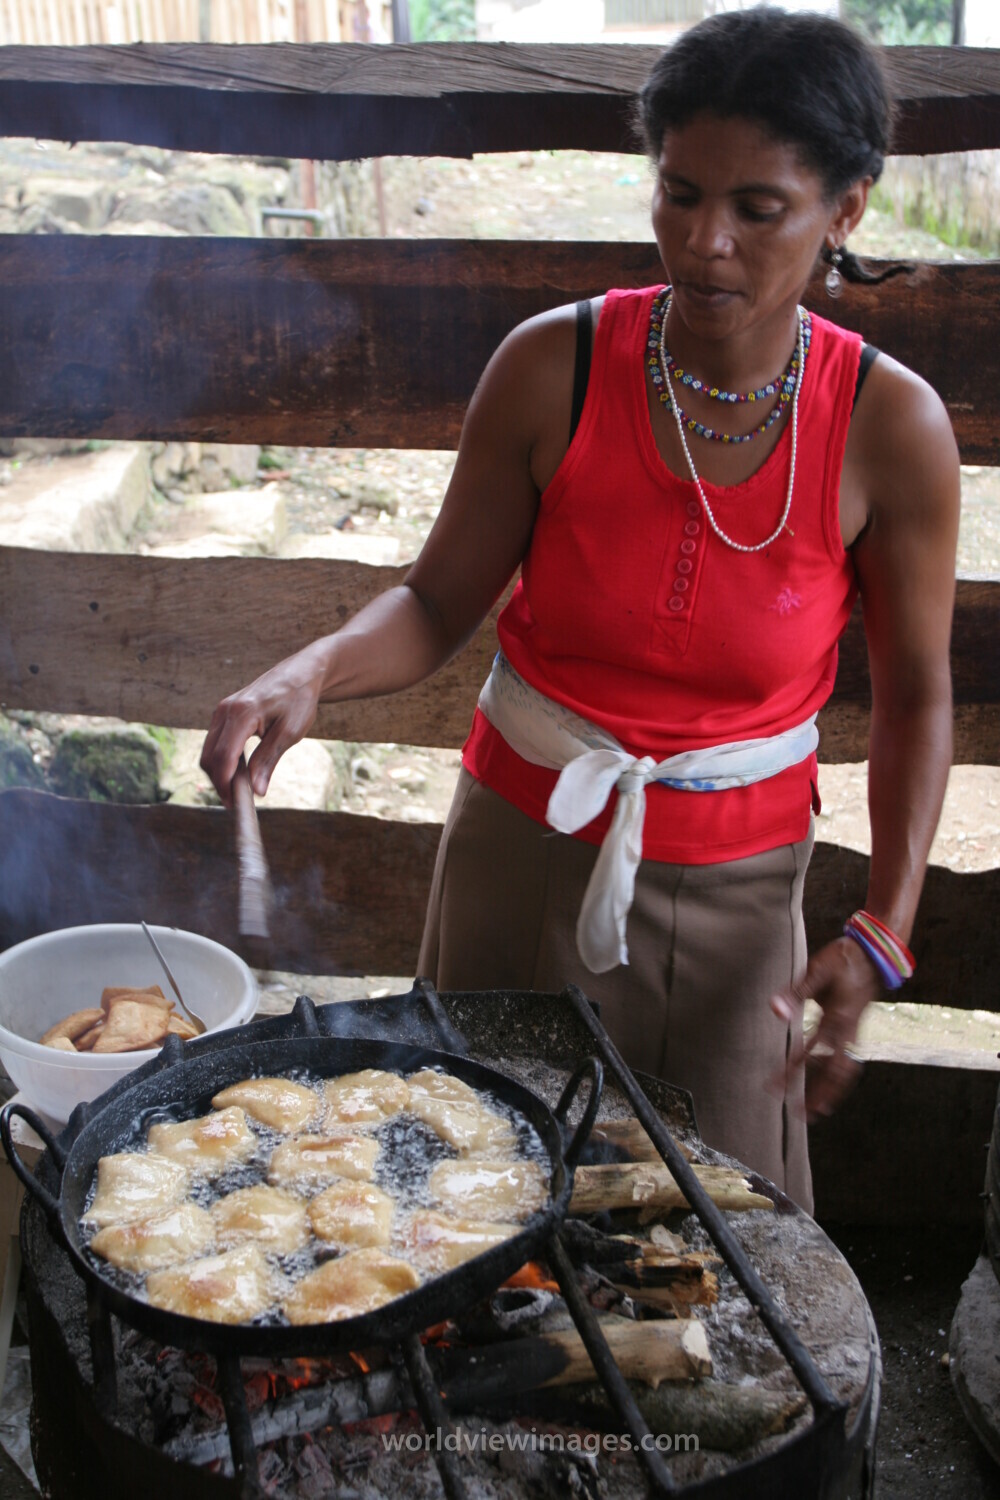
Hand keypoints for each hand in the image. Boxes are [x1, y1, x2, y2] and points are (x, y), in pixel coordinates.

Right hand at [199, 641, 330, 806]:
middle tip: (239, 802)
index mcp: (241, 713)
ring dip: (220, 773)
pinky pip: (215, 743)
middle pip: (210, 757)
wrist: (300, 674)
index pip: (224, 757)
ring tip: (241, 789)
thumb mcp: (289, 733)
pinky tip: (240, 772)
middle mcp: (224, 711)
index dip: (226, 784)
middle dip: (220, 782)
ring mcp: (221, 711)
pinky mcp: (224, 714)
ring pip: (209, 751)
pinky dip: (223, 761)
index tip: (236, 804)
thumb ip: (269, 760)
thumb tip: (256, 791)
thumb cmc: (298, 700)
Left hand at [770, 935, 881, 1122]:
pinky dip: (838, 1079)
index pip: (810, 1053)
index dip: (791, 1071)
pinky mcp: (856, 1031)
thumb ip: (796, 992)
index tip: (774, 1086)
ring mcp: (855, 1033)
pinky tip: (827, 1087)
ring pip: (845, 1071)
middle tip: (799, 1114)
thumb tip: (775, 1011)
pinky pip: (848, 1062)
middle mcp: (849, 1031)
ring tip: (815, 1110)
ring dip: (830, 1091)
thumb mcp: (818, 969)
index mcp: (838, 1018)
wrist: (876, 953)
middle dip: (817, 1094)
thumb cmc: (844, 959)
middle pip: (834, 1073)